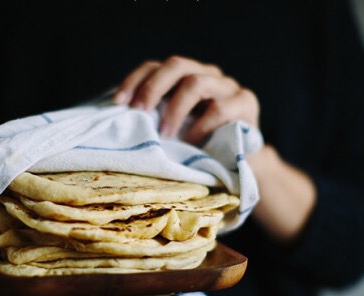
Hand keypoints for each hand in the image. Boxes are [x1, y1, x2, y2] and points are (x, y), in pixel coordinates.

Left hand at [113, 55, 259, 144]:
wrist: (242, 161)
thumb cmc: (200, 144)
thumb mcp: (173, 128)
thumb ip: (155, 116)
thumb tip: (118, 119)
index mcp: (185, 76)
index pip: (155, 66)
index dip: (135, 80)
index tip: (118, 103)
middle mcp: (206, 74)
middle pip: (176, 65)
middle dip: (153, 88)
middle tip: (139, 112)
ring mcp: (228, 86)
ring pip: (196, 83)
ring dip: (175, 109)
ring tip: (165, 133)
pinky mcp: (246, 103)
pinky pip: (220, 109)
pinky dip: (200, 126)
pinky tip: (190, 142)